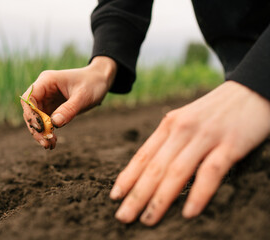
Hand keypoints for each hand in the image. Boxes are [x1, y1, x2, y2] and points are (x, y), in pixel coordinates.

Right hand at [21, 56, 116, 148]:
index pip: (29, 98)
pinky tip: (53, 142)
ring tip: (50, 145)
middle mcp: (43, 90)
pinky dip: (48, 132)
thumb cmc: (92, 83)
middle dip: (36, 127)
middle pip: (30, 110)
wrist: (100, 81)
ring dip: (41, 132)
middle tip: (45, 142)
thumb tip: (55, 123)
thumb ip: (69, 109)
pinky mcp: (52, 108)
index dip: (31, 114)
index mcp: (47, 81)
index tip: (40, 128)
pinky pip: (45, 121)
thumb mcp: (83, 96)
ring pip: (36, 118)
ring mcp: (47, 99)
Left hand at [110, 80, 269, 224]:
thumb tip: (153, 169)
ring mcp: (205, 137)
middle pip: (154, 168)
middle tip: (123, 216)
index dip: (127, 177)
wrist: (251, 89)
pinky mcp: (230, 144)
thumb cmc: (216, 111)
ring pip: (176, 171)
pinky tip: (188, 212)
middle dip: (136, 195)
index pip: (143, 156)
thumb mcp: (187, 121)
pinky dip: (199, 193)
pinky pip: (210, 172)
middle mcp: (182, 130)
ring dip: (160, 199)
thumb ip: (171, 142)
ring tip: (148, 220)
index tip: (114, 196)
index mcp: (169, 125)